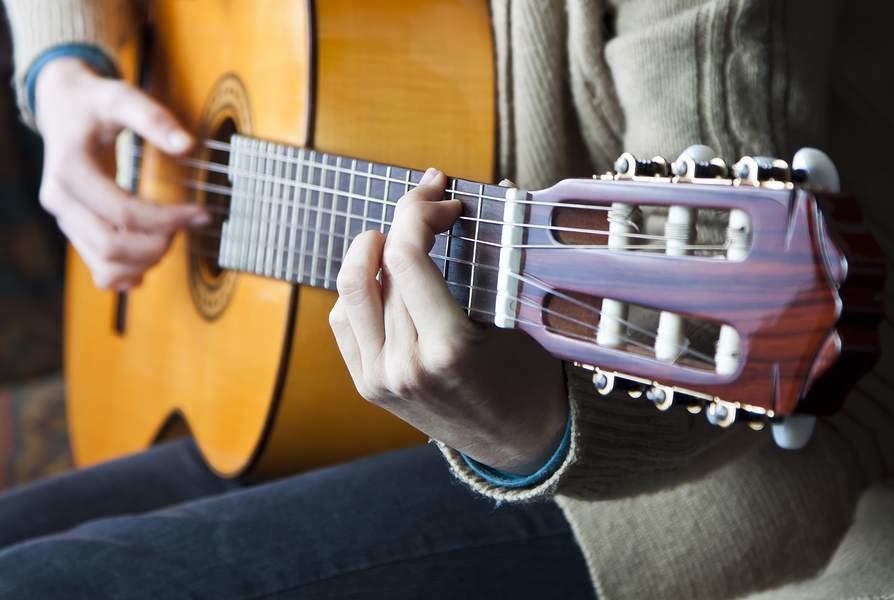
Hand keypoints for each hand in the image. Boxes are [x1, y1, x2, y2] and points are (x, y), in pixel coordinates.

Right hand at [35, 58, 208, 289]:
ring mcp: (65, 220)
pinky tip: (154, 258)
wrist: (62, 106)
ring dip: (147, 261)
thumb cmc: (94, 103)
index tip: (201, 212)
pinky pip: (99, 270)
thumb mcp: (121, 96)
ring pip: (105, 266)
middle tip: (191, 223)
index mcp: (70, 170)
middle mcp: (60, 201)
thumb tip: (188, 145)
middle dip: (159, 243)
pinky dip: (129, 274)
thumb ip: (153, 118)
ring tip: (175, 236)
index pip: (124, 213)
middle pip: (112, 247)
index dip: (168, 218)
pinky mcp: (75, 230)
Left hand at [330, 169, 568, 473]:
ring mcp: (380, 378)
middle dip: (405, 219)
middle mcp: (405, 365)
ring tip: (403, 236)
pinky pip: (343, 320)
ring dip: (373, 249)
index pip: (406, 257)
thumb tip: (494, 185)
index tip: (445, 198)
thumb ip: (500, 252)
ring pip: (351, 289)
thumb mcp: (520, 319)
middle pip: (378, 265)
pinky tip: (387, 279)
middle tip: (433, 205)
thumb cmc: (529, 377)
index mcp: (449, 348)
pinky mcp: (368, 385)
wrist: (516, 443)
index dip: (419, 211)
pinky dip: (360, 288)